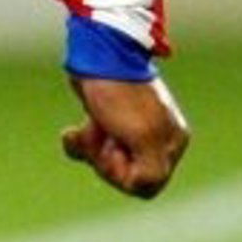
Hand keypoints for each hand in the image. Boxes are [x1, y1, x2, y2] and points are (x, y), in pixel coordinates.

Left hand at [61, 73, 190, 198]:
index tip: (117, 149)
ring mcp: (129, 127)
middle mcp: (154, 137)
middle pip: (125, 174)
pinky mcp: (106, 119)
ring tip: (89, 126)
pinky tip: (71, 131)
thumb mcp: (143, 136)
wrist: (97, 53)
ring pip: (105, 160)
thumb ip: (152, 171)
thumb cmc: (121, 94)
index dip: (125, 174)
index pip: (148, 184)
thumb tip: (143, 187)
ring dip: (90, 147)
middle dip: (105, 158)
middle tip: (103, 133)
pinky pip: (90, 147)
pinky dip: (77, 141)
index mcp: (171, 142)